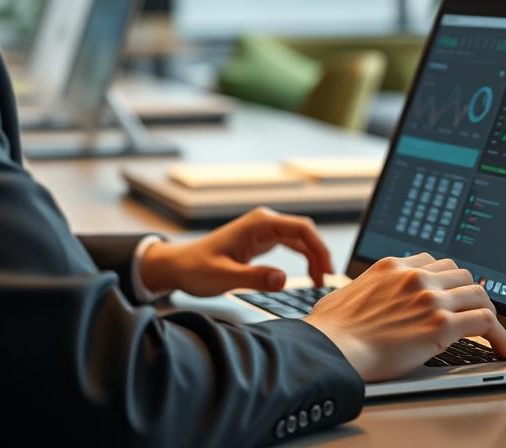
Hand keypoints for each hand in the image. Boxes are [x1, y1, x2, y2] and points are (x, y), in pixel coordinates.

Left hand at [138, 206, 334, 296]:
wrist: (179, 266)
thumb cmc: (196, 269)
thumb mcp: (224, 277)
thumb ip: (254, 278)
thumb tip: (283, 279)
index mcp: (259, 223)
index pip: (301, 228)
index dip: (319, 248)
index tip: (327, 271)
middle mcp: (264, 222)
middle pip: (305, 232)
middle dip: (320, 254)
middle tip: (325, 282)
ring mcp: (264, 230)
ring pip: (301, 239)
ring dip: (314, 258)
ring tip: (319, 282)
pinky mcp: (262, 240)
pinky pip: (292, 245)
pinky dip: (304, 259)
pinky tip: (309, 275)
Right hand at [303, 253, 505, 381]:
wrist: (332, 348)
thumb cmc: (331, 330)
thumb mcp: (346, 293)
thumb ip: (364, 289)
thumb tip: (360, 297)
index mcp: (393, 267)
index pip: (434, 262)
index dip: (447, 280)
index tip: (452, 293)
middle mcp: (415, 277)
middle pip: (461, 274)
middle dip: (469, 293)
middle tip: (474, 311)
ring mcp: (431, 299)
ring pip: (479, 294)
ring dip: (488, 311)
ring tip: (493, 332)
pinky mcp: (442, 326)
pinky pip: (486, 323)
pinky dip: (500, 336)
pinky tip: (502, 349)